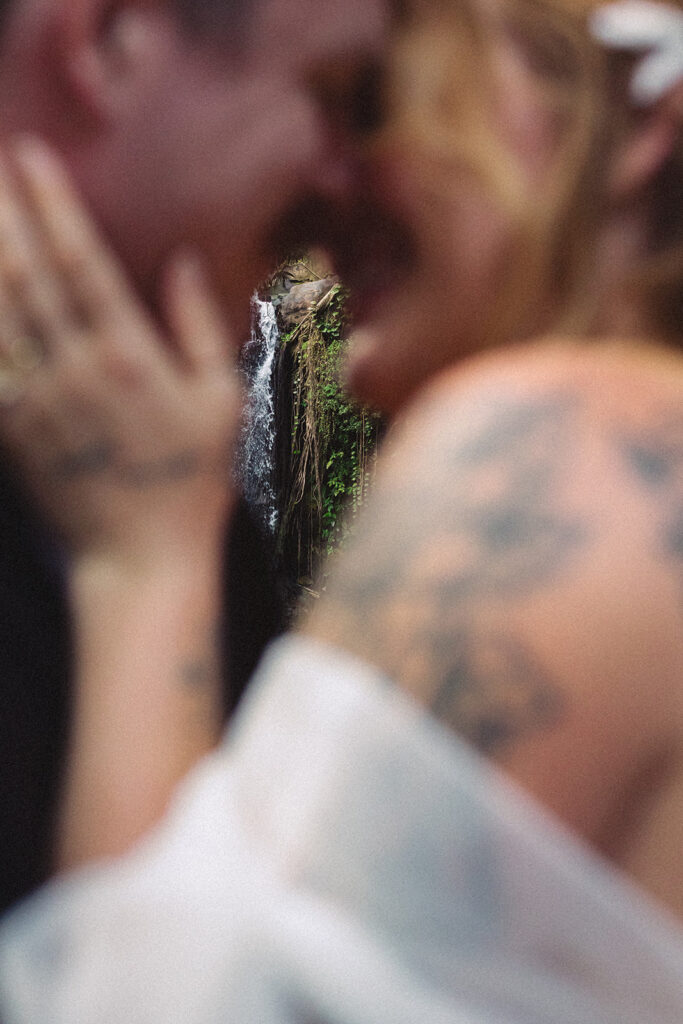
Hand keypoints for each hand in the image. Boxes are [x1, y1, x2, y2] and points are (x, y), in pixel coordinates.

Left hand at [0, 138, 241, 570]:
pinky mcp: (13, 428)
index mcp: (128, 358)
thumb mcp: (224, 402)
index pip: (81, 263)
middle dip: (0, 214)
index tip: (32, 158)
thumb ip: (201, 328)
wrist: (140, 557)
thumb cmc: (193, 480)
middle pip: (23, 274)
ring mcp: (34, 401)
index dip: (53, 207)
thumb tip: (179, 261)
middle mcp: (72, 370)